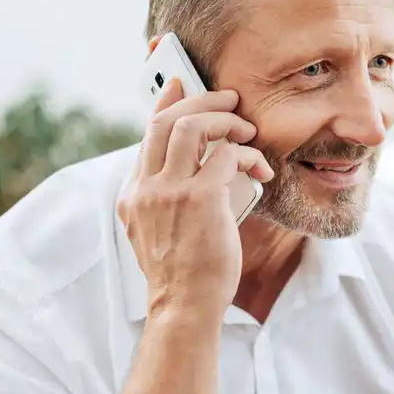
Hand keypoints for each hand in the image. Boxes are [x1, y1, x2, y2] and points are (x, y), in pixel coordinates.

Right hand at [117, 78, 273, 318]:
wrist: (183, 308)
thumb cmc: (182, 277)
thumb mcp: (157, 234)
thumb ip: (165, 201)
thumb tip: (195, 172)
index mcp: (133, 195)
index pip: (147, 135)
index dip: (165, 104)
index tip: (179, 85)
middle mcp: (145, 188)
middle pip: (167, 120)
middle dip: (200, 100)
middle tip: (227, 99)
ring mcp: (169, 191)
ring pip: (193, 126)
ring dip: (225, 119)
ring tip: (245, 128)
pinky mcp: (199, 199)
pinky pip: (226, 154)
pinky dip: (247, 153)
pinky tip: (259, 165)